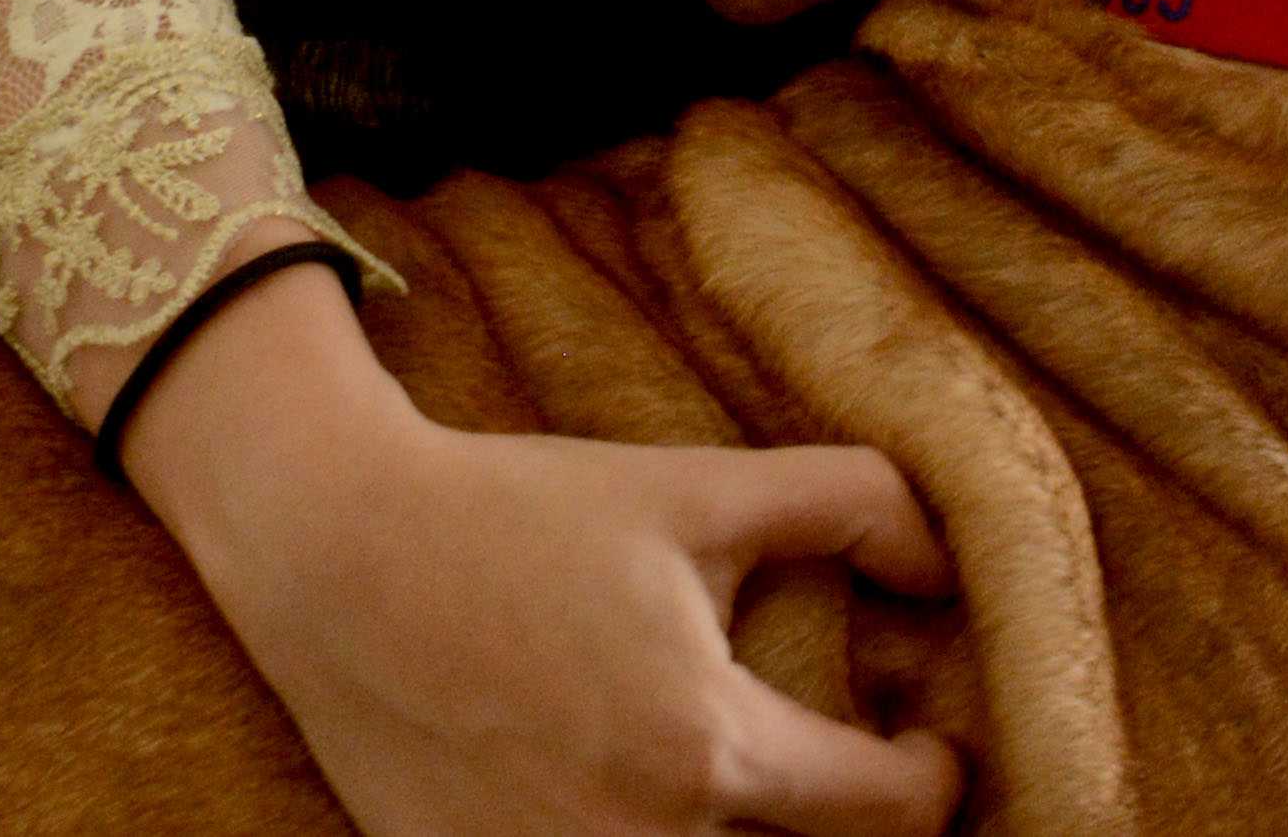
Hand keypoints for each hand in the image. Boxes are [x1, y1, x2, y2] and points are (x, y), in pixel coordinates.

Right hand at [137, 282, 963, 836]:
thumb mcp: (700, 485)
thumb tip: (945, 561)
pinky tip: (644, 797)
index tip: (931, 749)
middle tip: (849, 773)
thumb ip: (846, 504)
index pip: (888, 815)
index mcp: (703, 749)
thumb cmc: (524, 514)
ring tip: (755, 788)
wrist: (342, 557)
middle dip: (840, 831)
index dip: (933, 777)